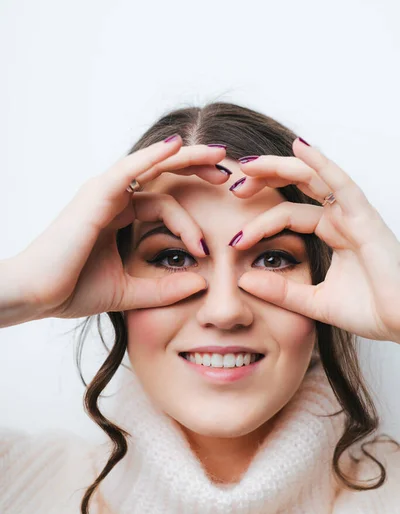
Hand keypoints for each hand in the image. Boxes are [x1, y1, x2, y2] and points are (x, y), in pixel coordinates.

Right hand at [10, 136, 229, 320]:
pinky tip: (179, 147)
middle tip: (228, 174)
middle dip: (196, 171)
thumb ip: (164, 288)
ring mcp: (103, 193)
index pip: (164, 204)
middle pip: (162, 176)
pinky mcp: (95, 195)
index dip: (189, 221)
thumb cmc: (73, 290)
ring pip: (152, 167)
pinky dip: (153, 156)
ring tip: (219, 155)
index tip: (206, 249)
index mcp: (118, 217)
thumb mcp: (130, 290)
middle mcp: (112, 199)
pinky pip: (130, 169)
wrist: (36, 296)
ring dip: (186, 158)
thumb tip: (201, 284)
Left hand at [229, 138, 399, 342]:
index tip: (233, 241)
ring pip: (313, 178)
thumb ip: (281, 291)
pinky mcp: (366, 217)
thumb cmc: (370, 311)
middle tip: (233, 185)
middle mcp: (341, 218)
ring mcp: (354, 215)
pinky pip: (341, 184)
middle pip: (297, 186)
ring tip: (248, 165)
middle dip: (264, 181)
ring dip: (280, 167)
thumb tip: (244, 280)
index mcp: (331, 233)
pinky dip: (321, 163)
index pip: (288, 214)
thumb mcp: (313, 301)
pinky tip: (298, 147)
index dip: (259, 222)